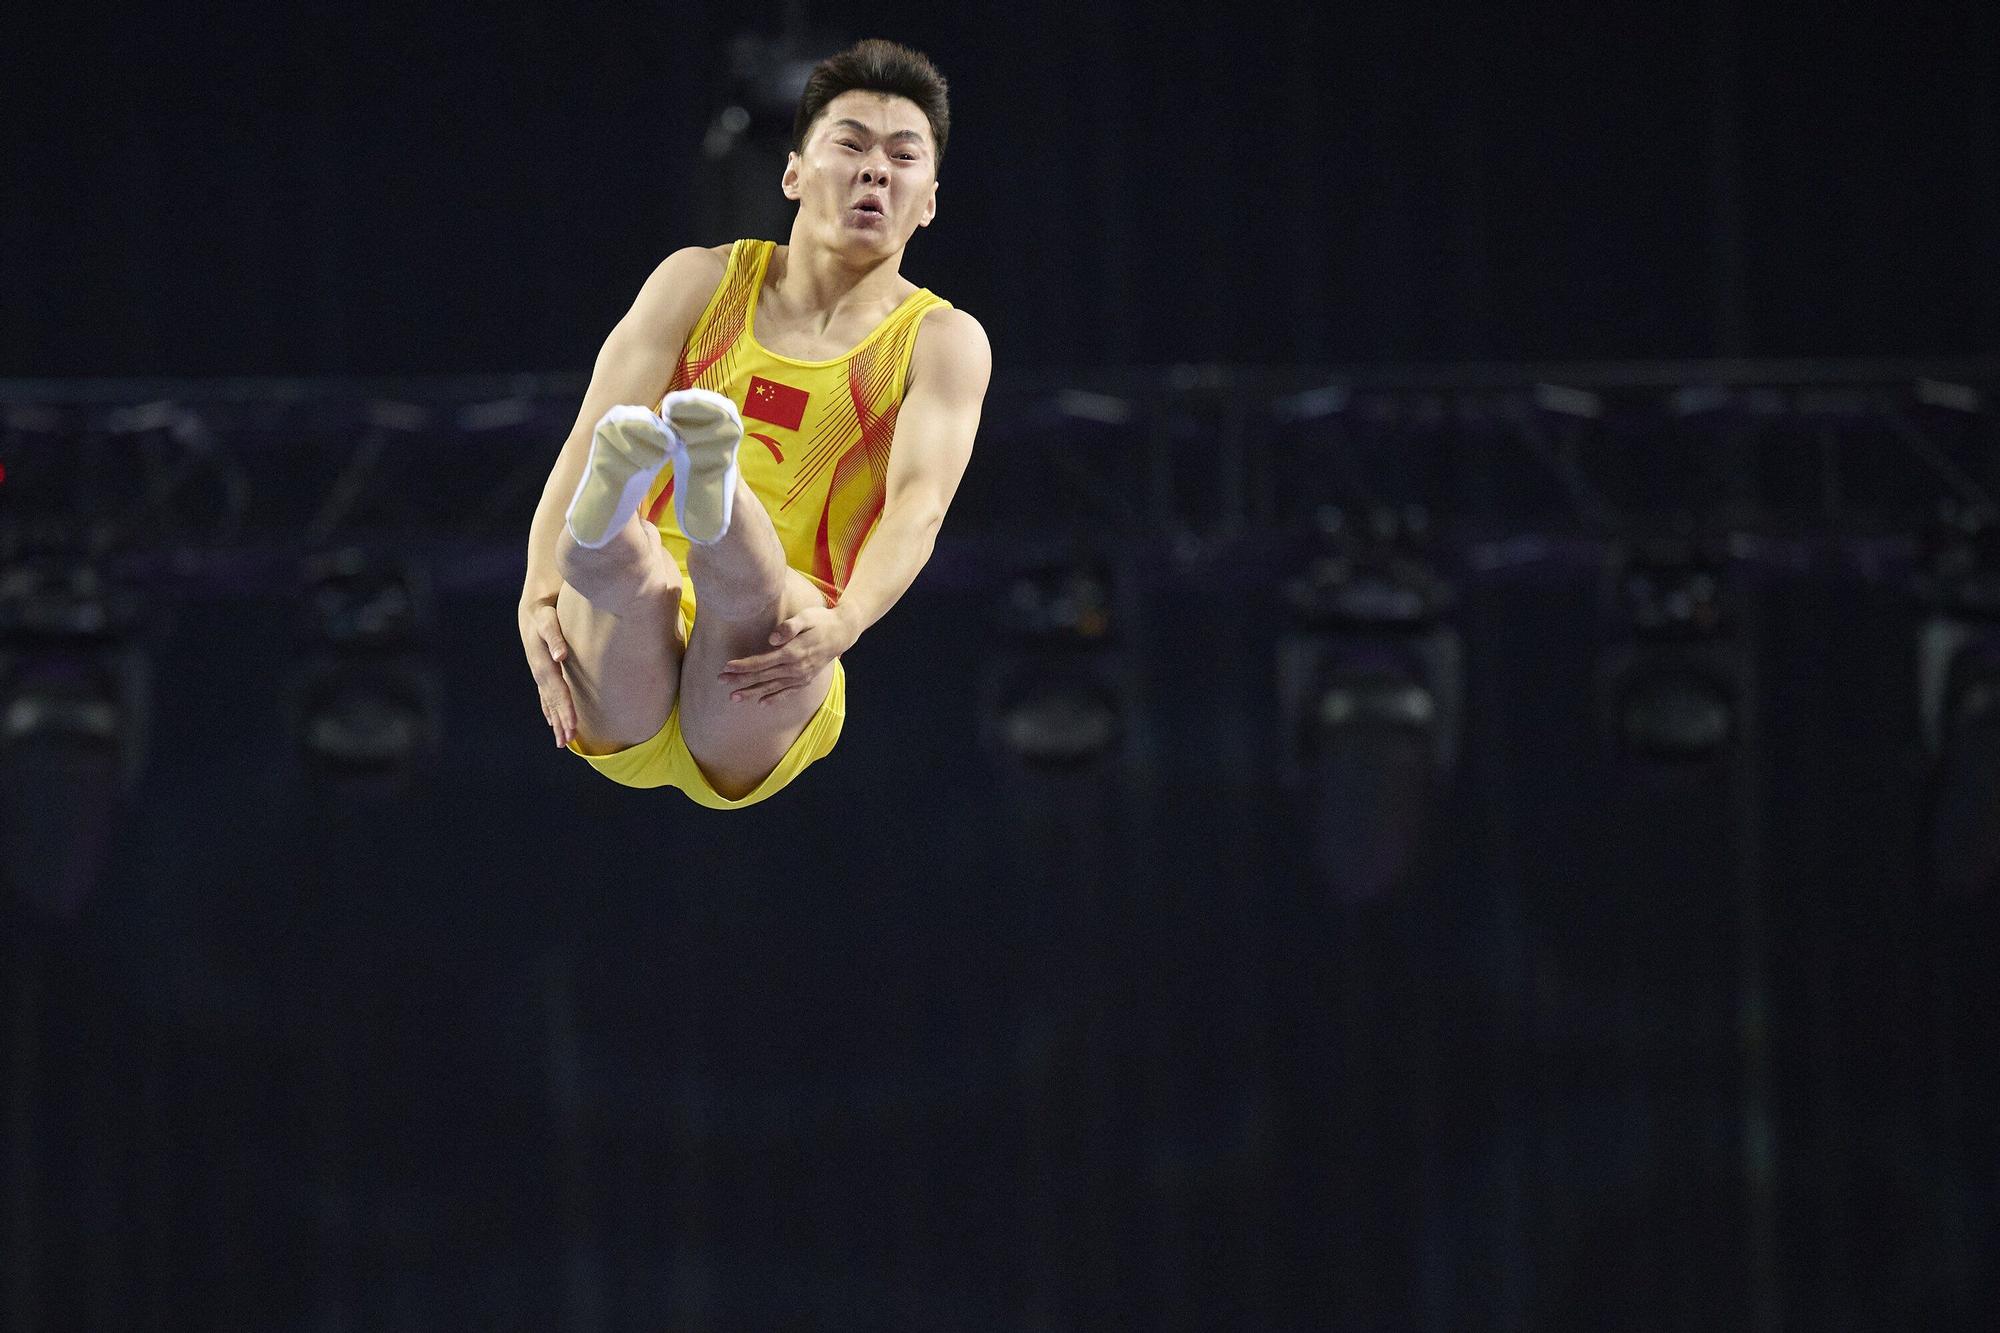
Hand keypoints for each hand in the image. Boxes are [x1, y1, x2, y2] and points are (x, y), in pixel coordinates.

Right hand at [519, 595, 576, 746]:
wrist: (533, 606)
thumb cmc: (545, 611)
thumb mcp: (549, 619)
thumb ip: (555, 636)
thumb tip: (560, 656)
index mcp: (543, 662)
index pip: (558, 691)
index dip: (565, 709)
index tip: (573, 726)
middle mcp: (539, 670)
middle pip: (552, 700)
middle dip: (560, 721)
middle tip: (567, 741)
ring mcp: (539, 671)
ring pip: (548, 701)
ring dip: (556, 720)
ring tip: (562, 741)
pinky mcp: (541, 670)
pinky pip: (545, 695)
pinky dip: (549, 709)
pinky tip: (552, 721)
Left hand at [719, 605, 855, 705]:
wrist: (842, 633)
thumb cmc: (821, 621)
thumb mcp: (807, 617)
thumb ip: (790, 627)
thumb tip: (773, 638)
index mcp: (793, 652)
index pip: (762, 662)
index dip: (743, 665)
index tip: (726, 667)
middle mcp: (795, 668)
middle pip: (762, 676)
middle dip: (740, 680)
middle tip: (720, 681)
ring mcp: (800, 676)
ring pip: (771, 687)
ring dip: (751, 693)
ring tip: (733, 698)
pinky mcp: (805, 680)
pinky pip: (787, 692)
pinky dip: (774, 698)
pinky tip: (761, 704)